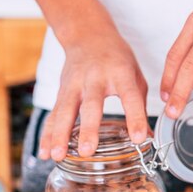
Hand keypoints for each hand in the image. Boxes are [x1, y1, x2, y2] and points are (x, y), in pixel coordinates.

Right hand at [38, 26, 147, 161]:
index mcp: (121, 73)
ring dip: (60, 135)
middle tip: (88, 151)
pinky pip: (53, 114)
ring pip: (66, 111)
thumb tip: (147, 138)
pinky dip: (47, 134)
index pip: (130, 97)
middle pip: (91, 106)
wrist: (88, 35)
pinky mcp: (61, 91)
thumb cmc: (117, 59)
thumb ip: (141, 107)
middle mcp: (95, 78)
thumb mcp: (136, 77)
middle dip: (89, 130)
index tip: (138, 138)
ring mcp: (75, 84)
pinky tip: (45, 152)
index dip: (135, 118)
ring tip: (58, 156)